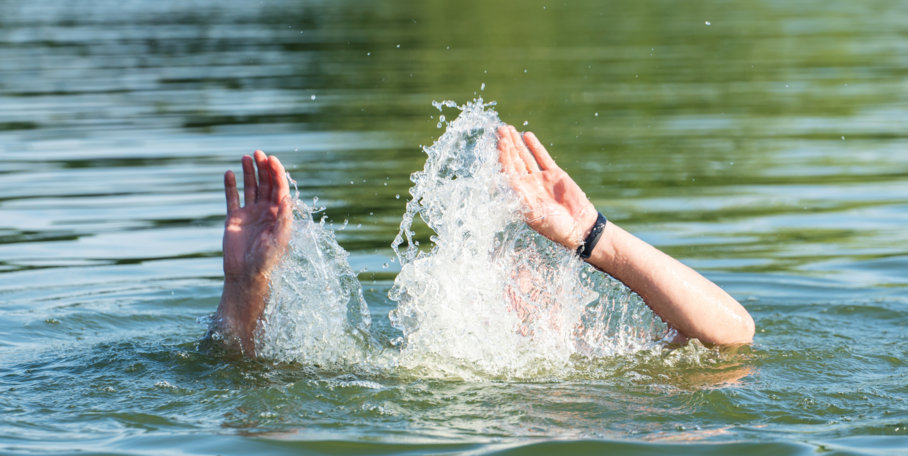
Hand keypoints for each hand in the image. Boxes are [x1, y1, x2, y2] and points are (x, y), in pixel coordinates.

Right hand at [213, 150, 292, 354]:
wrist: (246, 275)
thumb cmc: (267, 260)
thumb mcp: (280, 239)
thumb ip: (284, 218)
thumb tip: (286, 196)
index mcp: (280, 214)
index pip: (279, 188)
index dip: (277, 173)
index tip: (272, 159)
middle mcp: (266, 211)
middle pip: (266, 184)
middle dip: (263, 168)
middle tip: (258, 153)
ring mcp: (250, 214)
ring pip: (250, 187)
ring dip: (249, 172)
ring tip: (245, 158)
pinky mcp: (234, 218)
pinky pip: (232, 198)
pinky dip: (230, 186)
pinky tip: (229, 173)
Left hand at [497, 125, 597, 250]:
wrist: (580, 227)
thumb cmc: (555, 227)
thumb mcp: (535, 214)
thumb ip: (522, 198)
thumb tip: (506, 183)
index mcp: (520, 195)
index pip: (507, 172)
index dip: (502, 156)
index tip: (499, 142)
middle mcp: (527, 185)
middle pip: (513, 161)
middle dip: (506, 145)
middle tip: (500, 129)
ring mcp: (540, 178)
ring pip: (525, 157)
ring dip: (517, 143)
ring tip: (508, 128)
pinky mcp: (555, 174)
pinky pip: (542, 157)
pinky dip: (535, 146)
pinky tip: (527, 136)